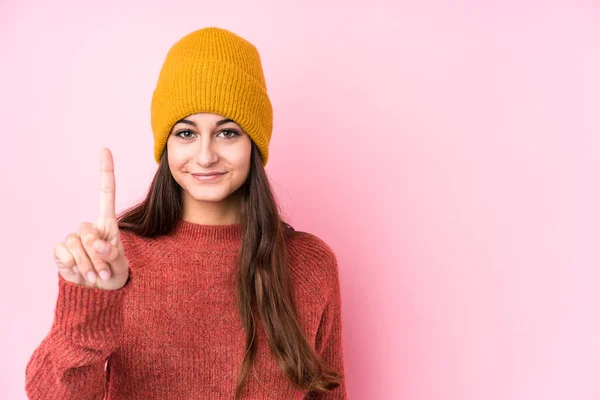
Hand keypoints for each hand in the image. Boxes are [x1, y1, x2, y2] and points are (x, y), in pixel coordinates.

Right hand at [53, 148, 129, 290]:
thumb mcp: (120, 265)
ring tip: (96, 277)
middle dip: (98, 256)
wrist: (99, 292)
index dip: (105, 171)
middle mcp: (89, 228)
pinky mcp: (61, 252)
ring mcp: (73, 239)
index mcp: (107, 224)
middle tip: (104, 272)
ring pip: (75, 245)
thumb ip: (111, 253)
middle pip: (87, 231)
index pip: (105, 193)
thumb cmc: (114, 273)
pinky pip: (64, 254)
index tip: (104, 149)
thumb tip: (96, 245)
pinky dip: (74, 268)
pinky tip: (80, 275)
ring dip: (88, 265)